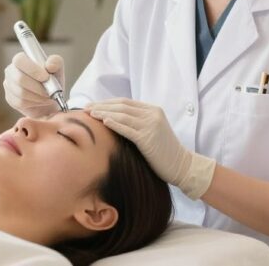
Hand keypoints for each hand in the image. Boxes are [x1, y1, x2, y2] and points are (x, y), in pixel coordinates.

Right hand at [3, 52, 65, 117]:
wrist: (49, 98)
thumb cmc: (51, 80)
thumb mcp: (57, 69)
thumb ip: (55, 62)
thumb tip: (49, 65)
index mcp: (21, 59)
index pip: (19, 60)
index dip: (33, 69)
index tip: (46, 77)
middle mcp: (11, 71)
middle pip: (19, 78)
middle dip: (38, 87)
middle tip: (49, 91)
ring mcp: (8, 85)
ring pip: (21, 92)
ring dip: (38, 96)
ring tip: (47, 96)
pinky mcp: (10, 98)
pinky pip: (20, 102)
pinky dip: (34, 103)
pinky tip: (40, 100)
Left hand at [88, 98, 215, 199]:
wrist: (182, 165)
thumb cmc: (164, 151)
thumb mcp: (152, 130)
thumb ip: (137, 122)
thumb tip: (114, 120)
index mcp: (153, 110)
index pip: (124, 102)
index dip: (107, 102)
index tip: (92, 105)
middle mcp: (152, 114)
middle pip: (121, 106)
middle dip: (102, 106)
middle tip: (86, 109)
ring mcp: (151, 125)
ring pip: (122, 115)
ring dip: (104, 113)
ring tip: (90, 114)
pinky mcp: (148, 138)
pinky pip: (127, 129)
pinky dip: (114, 124)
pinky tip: (104, 122)